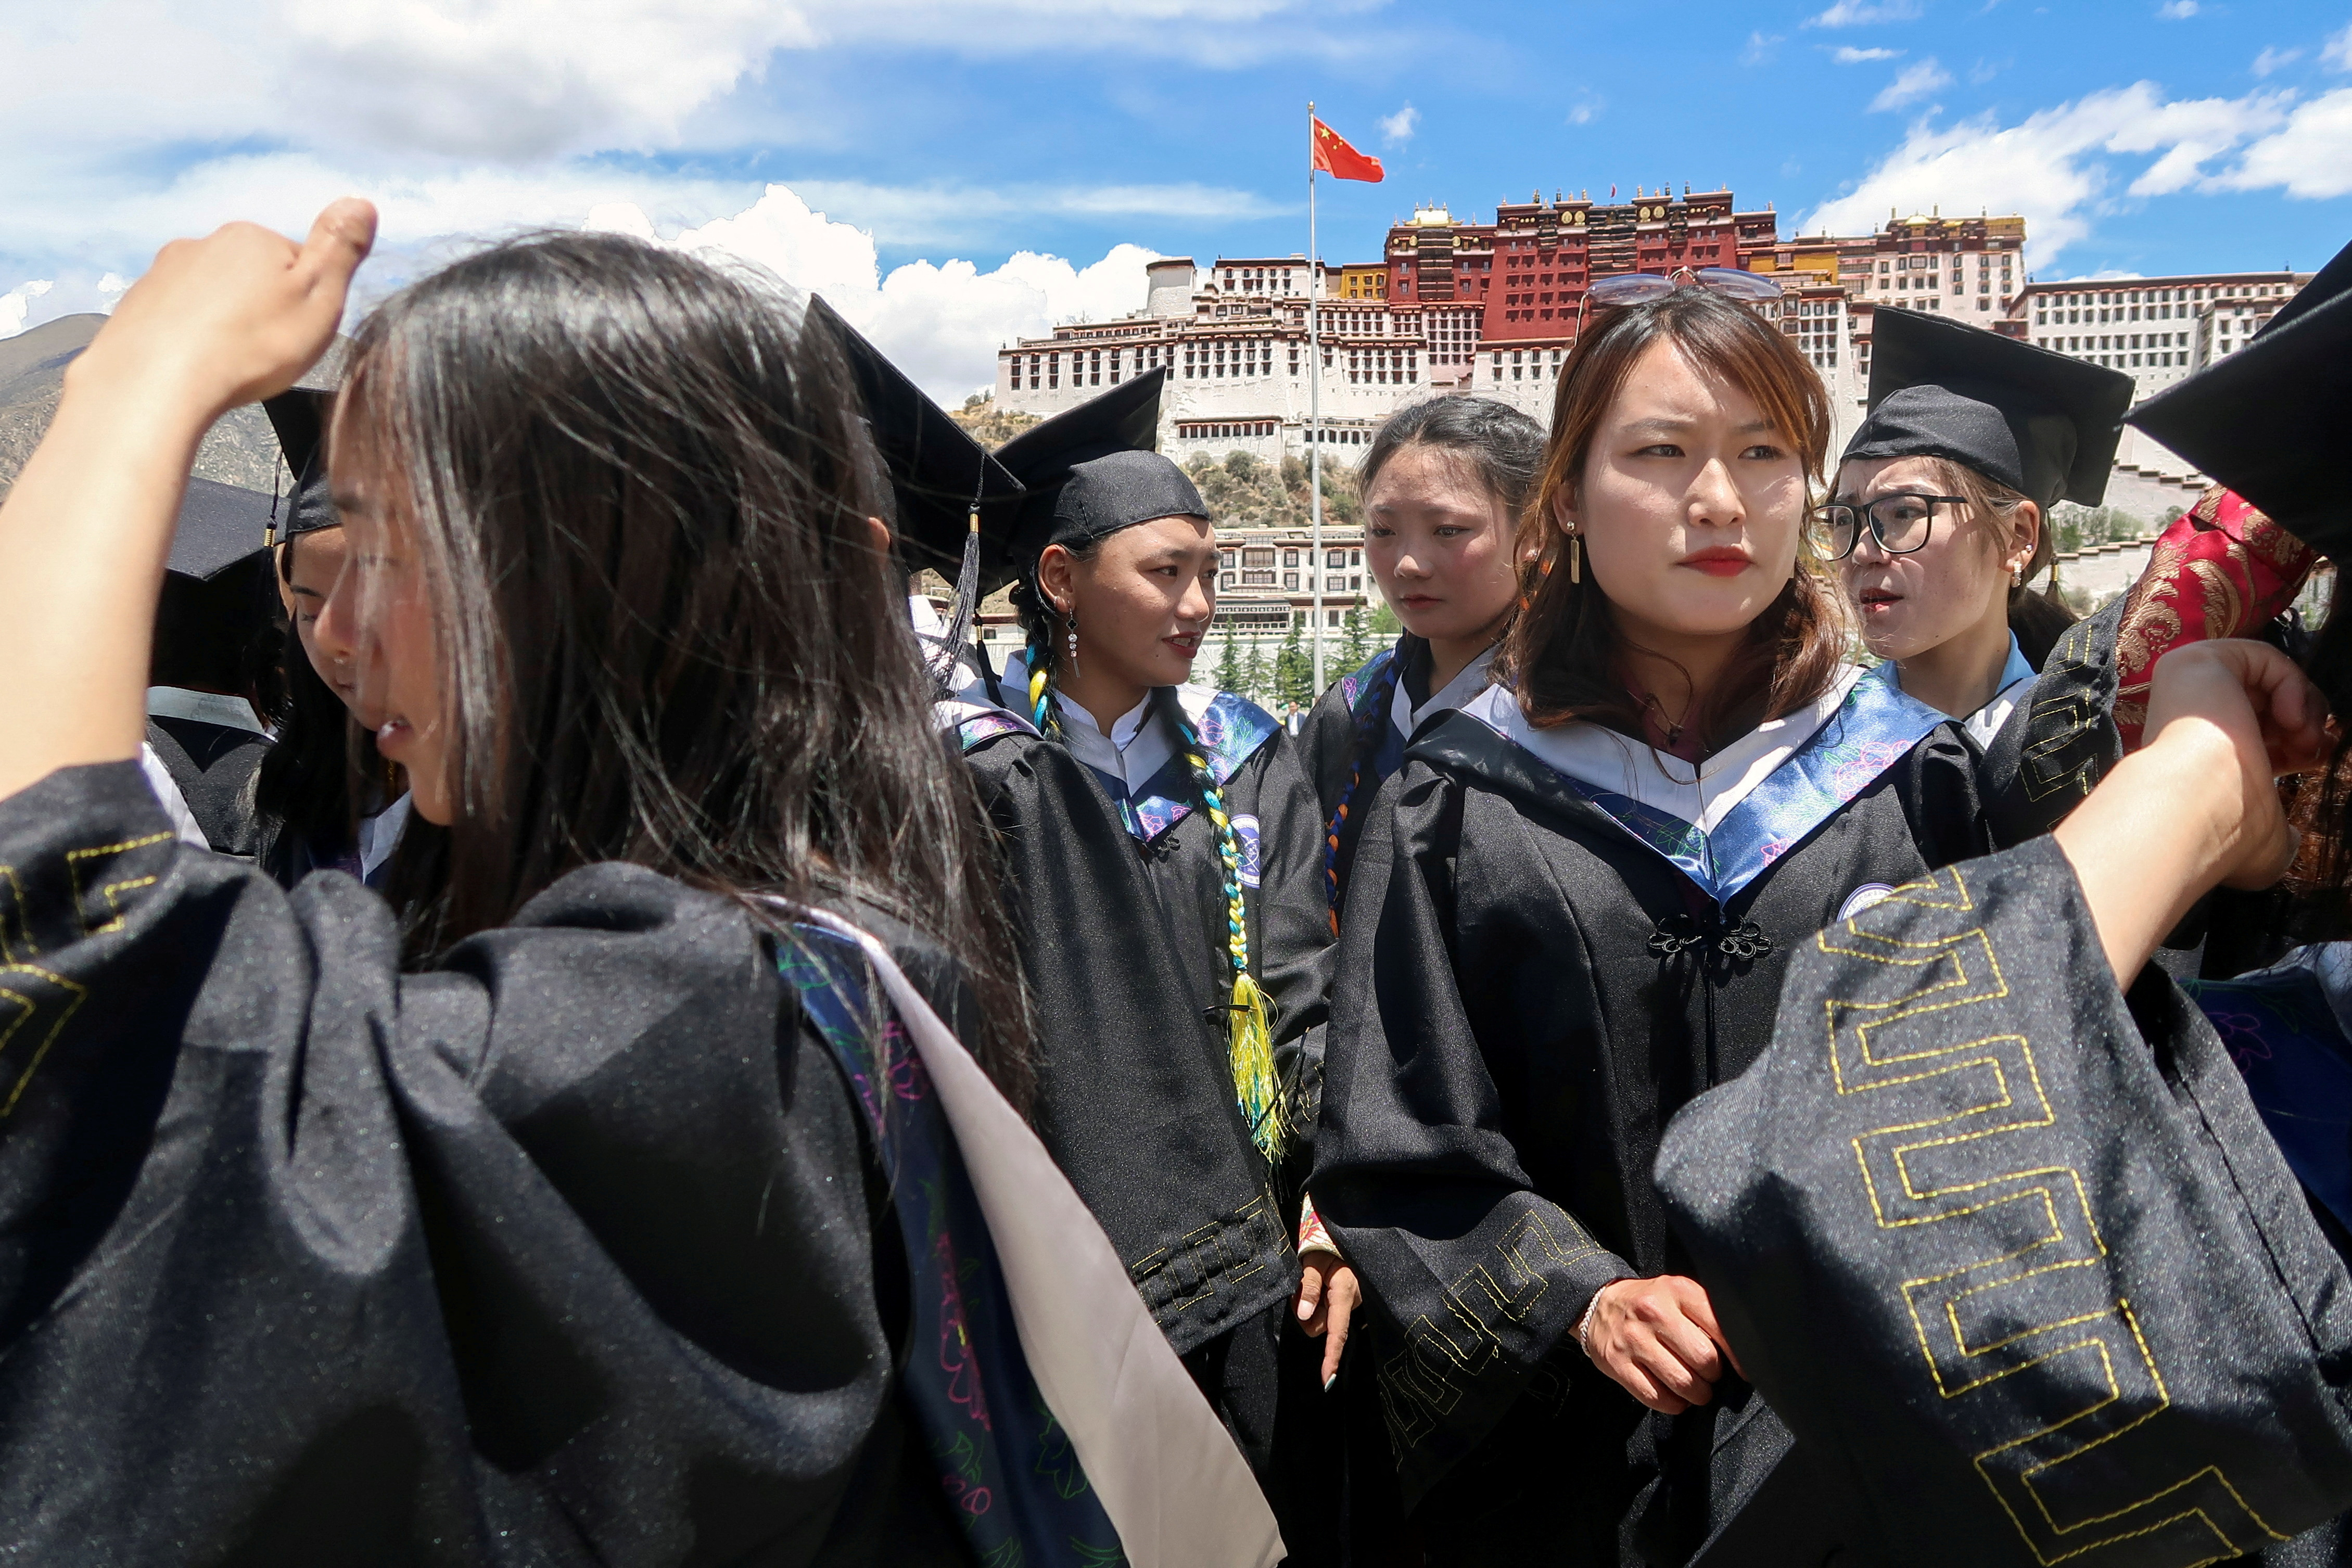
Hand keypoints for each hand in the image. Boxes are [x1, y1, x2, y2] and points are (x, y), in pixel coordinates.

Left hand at [69, 198, 377, 425]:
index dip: (306, 298)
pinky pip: (174, 314)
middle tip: (267, 351)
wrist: (156, 381)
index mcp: (254, 238)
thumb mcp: (318, 298)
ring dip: (222, 319)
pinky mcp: (134, 301)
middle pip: (250, 274)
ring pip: (210, 293)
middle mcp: (204, 242)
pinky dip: (187, 334)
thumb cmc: (252, 344)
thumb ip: (340, 249)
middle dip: (261, 305)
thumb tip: (361, 200)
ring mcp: (163, 270)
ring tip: (229, 361)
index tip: (301, 332)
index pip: (296, 260)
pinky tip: (192, 364)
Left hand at [1293, 1256, 1359, 1386]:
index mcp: (1344, 1293)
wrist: (1339, 1238)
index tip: (1327, 1379)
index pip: (1337, 1331)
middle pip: (1320, 1328)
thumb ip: (1309, 1288)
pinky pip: (1323, 1315)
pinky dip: (1314, 1306)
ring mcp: (1347, 1305)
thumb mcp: (1313, 1262)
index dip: (1331, 1356)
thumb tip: (1304, 1315)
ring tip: (1308, 1286)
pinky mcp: (1342, 1305)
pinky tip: (1314, 1292)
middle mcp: (1350, 1303)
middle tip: (1299, 1290)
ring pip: (1319, 1322)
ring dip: (1308, 1309)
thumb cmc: (1325, 1247)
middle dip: (1305, 1314)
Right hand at [1579, 1275, 1740, 1415]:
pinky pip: (1656, 1398)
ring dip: (1697, 1395)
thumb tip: (1741, 1350)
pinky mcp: (1617, 1364)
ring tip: (1696, 1390)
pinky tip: (1675, 1397)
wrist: (1599, 1304)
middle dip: (1713, 1376)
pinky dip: (1673, 1404)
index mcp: (1677, 1291)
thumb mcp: (1679, 1293)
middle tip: (1709, 1375)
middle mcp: (1654, 1312)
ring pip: (1682, 1383)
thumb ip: (1707, 1313)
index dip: (1738, 1356)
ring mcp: (1633, 1340)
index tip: (1742, 1369)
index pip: (1721, 1328)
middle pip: (1704, 1359)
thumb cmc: (1651, 1303)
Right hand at [2142, 639, 2329, 889]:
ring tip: (2304, 738)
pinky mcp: (2197, 660)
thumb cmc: (2226, 831)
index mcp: (2201, 754)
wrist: (2195, 805)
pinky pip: (2262, 656)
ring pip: (2268, 678)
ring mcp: (2190, 686)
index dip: (2296, 742)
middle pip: (2267, 702)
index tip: (2315, 760)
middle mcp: (2190, 718)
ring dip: (2303, 706)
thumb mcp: (2268, 842)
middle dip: (2304, 723)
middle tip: (2312, 749)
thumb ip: (2283, 835)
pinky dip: (2291, 683)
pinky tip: (2289, 719)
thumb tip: (2296, 839)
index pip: (2259, 732)